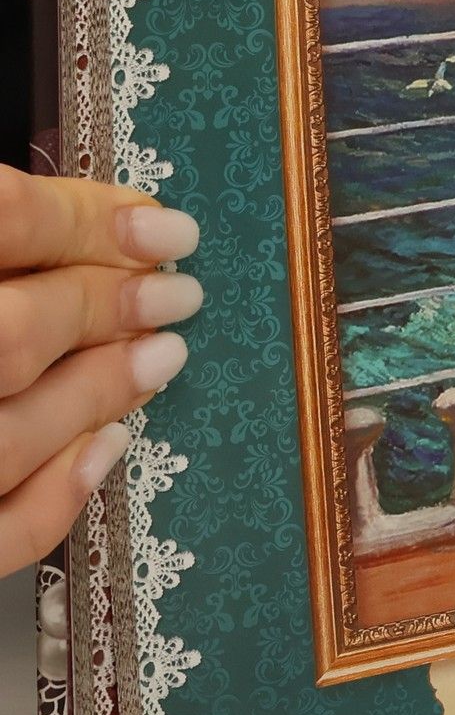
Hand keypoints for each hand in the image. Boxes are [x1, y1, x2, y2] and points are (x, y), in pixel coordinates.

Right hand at [0, 165, 199, 577]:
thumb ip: (3, 234)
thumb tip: (88, 219)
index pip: (1, 220)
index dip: (87, 218)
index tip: (163, 227)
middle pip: (10, 331)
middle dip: (106, 305)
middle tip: (177, 292)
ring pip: (6, 432)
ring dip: (100, 389)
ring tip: (164, 355)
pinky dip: (57, 495)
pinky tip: (110, 447)